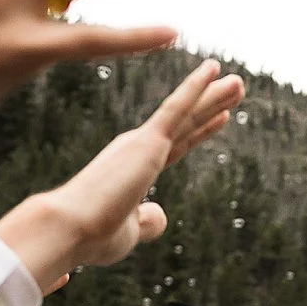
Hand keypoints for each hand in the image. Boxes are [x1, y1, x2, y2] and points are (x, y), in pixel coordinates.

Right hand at [0, 61, 244, 284]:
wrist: (68, 229)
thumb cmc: (92, 236)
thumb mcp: (130, 233)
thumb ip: (147, 222)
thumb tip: (161, 214)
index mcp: (134, 170)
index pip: (176, 146)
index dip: (199, 130)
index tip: (220, 115)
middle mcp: (137, 150)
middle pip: (186, 124)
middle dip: (212, 104)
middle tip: (235, 85)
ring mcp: (142, 143)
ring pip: (186, 113)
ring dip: (214, 95)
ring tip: (238, 81)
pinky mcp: (146, 142)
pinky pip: (176, 108)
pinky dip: (195, 87)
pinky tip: (212, 69)